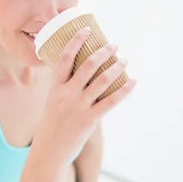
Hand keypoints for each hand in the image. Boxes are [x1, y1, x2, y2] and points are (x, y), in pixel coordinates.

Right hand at [37, 28, 135, 165]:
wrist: (49, 151)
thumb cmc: (52, 126)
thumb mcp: (53, 103)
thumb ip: (65, 89)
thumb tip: (84, 76)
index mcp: (55, 88)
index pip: (64, 58)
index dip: (75, 41)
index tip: (86, 30)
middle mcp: (67, 94)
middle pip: (88, 65)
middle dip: (104, 51)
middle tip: (114, 45)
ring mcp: (78, 106)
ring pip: (102, 80)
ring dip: (117, 67)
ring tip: (124, 60)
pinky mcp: (90, 119)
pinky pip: (111, 101)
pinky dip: (124, 90)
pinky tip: (133, 82)